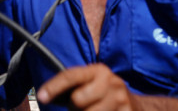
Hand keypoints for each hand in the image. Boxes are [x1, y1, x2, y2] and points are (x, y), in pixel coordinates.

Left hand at [37, 64, 177, 109]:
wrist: (136, 106)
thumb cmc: (102, 94)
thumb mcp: (89, 83)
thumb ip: (69, 86)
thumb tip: (45, 95)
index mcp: (97, 71)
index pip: (70, 76)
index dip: (53, 87)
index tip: (41, 97)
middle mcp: (110, 82)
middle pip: (77, 100)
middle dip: (73, 108)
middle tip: (79, 107)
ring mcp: (120, 100)